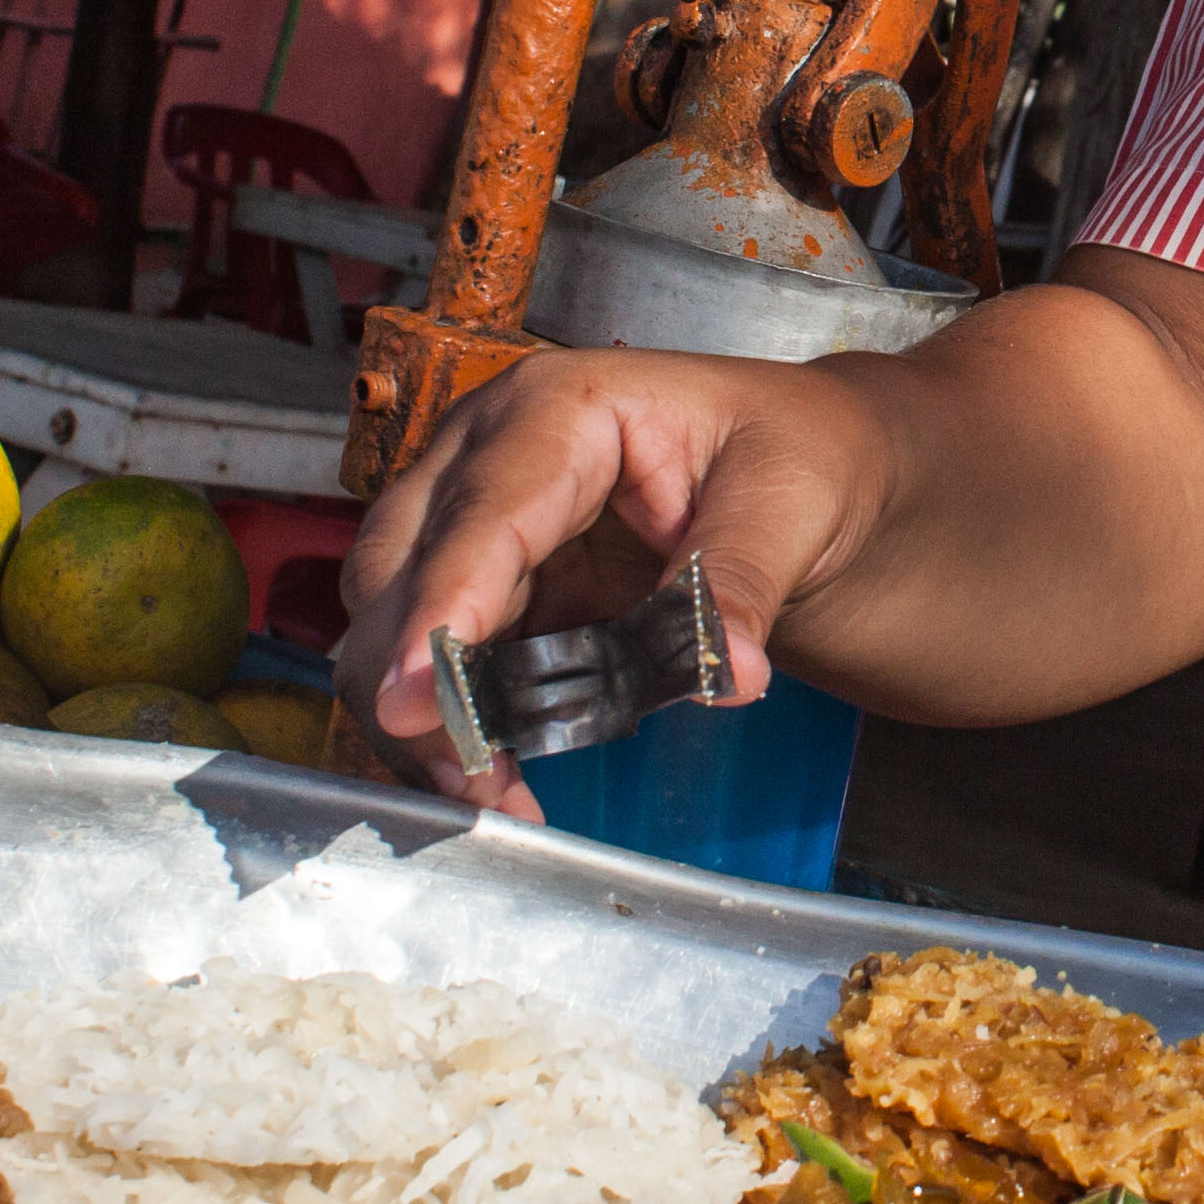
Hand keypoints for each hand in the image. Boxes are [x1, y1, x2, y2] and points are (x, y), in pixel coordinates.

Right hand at [335, 347, 893, 812]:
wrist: (805, 468)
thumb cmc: (795, 453)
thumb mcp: (792, 501)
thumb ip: (744, 580)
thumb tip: (728, 668)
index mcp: (562, 408)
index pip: (485, 512)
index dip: (443, 607)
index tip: (417, 695)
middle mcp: (493, 455)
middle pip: (404, 569)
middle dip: (419, 680)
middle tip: (469, 778)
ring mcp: (481, 522)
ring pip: (399, 622)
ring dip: (432, 715)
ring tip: (493, 794)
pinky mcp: (493, 588)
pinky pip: (444, 662)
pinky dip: (461, 723)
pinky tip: (503, 779)